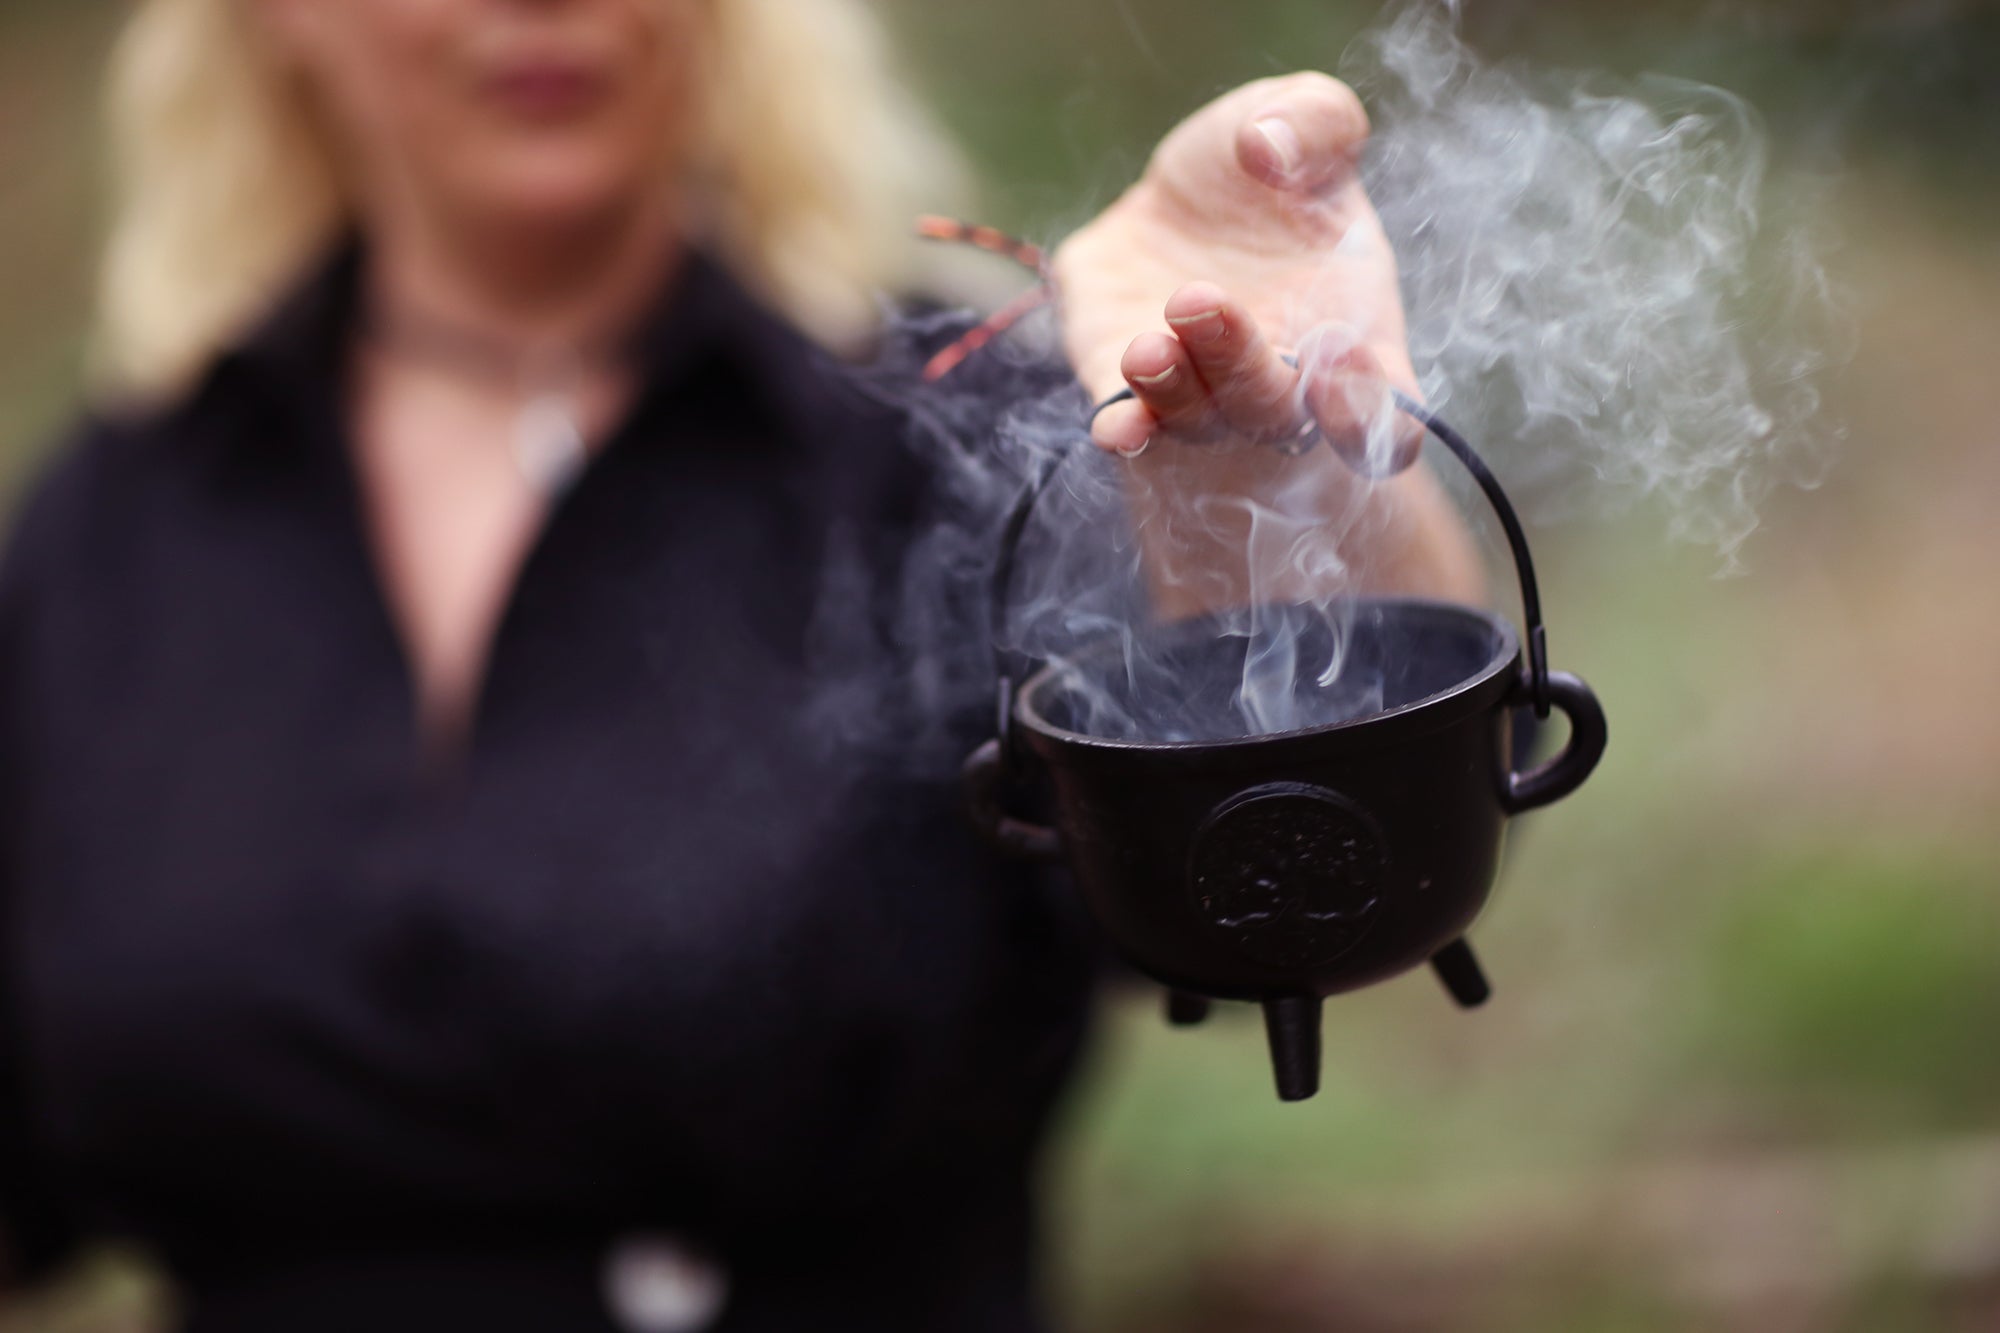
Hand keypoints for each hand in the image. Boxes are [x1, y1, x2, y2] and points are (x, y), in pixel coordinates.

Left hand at [1052, 72, 1422, 472]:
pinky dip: (1125, 432)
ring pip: (1198, 425)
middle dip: (1240, 366)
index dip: (1366, 410)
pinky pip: (1130, 429)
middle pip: (1273, 418)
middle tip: (1201, 299)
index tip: (1336, 350)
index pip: (1380, 420)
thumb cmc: (1264, 168)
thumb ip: (1316, 119)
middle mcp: (1281, 386)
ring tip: (1148, 346)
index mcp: (1352, 340)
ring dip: (1174, 392)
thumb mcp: (1304, 115)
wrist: (1174, 193)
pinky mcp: (1130, 388)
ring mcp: (1203, 396)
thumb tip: (1267, 149)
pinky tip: (1116, 425)